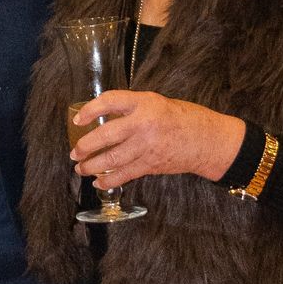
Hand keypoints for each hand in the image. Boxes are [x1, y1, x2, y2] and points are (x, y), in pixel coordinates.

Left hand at [70, 89, 246, 188]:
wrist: (206, 140)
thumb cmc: (183, 118)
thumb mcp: (157, 103)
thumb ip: (132, 108)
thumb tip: (104, 116)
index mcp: (145, 103)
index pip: (110, 101)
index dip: (90, 110)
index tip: (78, 120)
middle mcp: (144, 124)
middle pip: (106, 135)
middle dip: (85, 146)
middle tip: (75, 152)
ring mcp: (147, 146)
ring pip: (111, 159)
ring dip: (92, 166)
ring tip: (81, 168)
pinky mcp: (151, 164)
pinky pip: (124, 174)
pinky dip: (109, 180)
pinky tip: (98, 182)